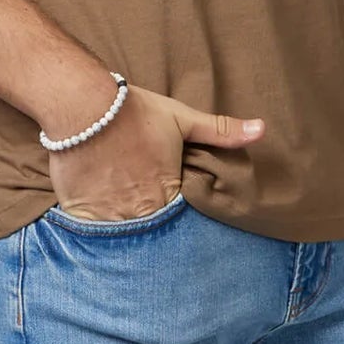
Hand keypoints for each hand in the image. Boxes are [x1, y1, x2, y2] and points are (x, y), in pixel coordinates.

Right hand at [46, 82, 264, 220]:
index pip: (181, 222)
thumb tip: (262, 129)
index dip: (178, 218)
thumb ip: (222, 131)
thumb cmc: (135, 112)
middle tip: (150, 228)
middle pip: (152, 234)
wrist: (84, 105)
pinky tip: (98, 220)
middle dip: (153, 232)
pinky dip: (96, 230)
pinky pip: (92, 235)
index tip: (176, 218)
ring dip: (125, 233)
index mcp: (168, 194)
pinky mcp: (81, 214)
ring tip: (125, 225)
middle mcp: (141, 213)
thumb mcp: (182, 119)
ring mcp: (110, 217)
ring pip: (123, 238)